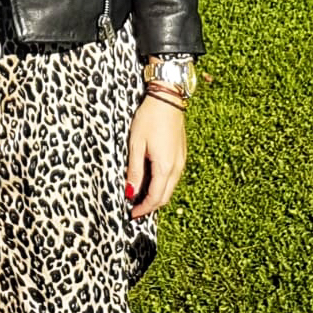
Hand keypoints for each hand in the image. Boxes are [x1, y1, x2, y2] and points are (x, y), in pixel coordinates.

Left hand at [125, 93, 186, 219]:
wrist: (167, 98)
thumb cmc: (149, 118)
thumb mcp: (136, 144)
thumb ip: (135, 171)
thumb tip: (131, 193)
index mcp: (164, 167)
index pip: (154, 198)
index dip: (143, 209)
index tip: (132, 214)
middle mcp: (176, 167)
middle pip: (165, 197)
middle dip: (150, 206)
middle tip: (135, 209)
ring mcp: (181, 160)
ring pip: (170, 187)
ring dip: (157, 195)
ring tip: (141, 196)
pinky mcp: (181, 154)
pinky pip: (173, 177)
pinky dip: (163, 184)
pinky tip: (152, 180)